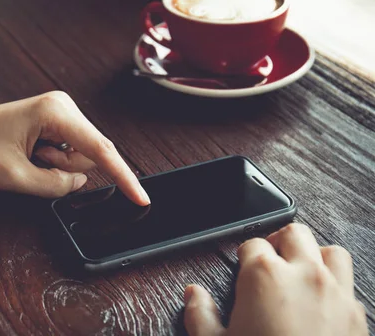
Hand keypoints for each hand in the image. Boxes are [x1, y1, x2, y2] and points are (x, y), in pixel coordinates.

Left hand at [0, 91, 149, 204]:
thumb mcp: (16, 178)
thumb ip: (56, 186)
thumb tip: (81, 181)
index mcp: (55, 112)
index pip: (100, 149)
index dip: (123, 176)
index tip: (141, 197)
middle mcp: (62, 106)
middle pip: (90, 153)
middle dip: (65, 169)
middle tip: (31, 162)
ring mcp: (58, 112)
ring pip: (79, 155)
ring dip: (55, 166)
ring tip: (26, 155)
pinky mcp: (53, 121)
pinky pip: (67, 152)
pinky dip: (50, 161)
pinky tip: (27, 152)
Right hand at [184, 223, 367, 335]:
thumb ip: (200, 314)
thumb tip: (193, 295)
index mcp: (264, 275)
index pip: (252, 244)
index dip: (244, 255)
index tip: (241, 267)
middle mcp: (304, 274)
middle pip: (294, 233)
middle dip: (279, 241)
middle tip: (270, 258)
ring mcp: (336, 293)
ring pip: (331, 252)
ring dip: (315, 256)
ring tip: (300, 272)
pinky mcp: (358, 316)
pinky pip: (349, 286)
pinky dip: (336, 286)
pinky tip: (322, 304)